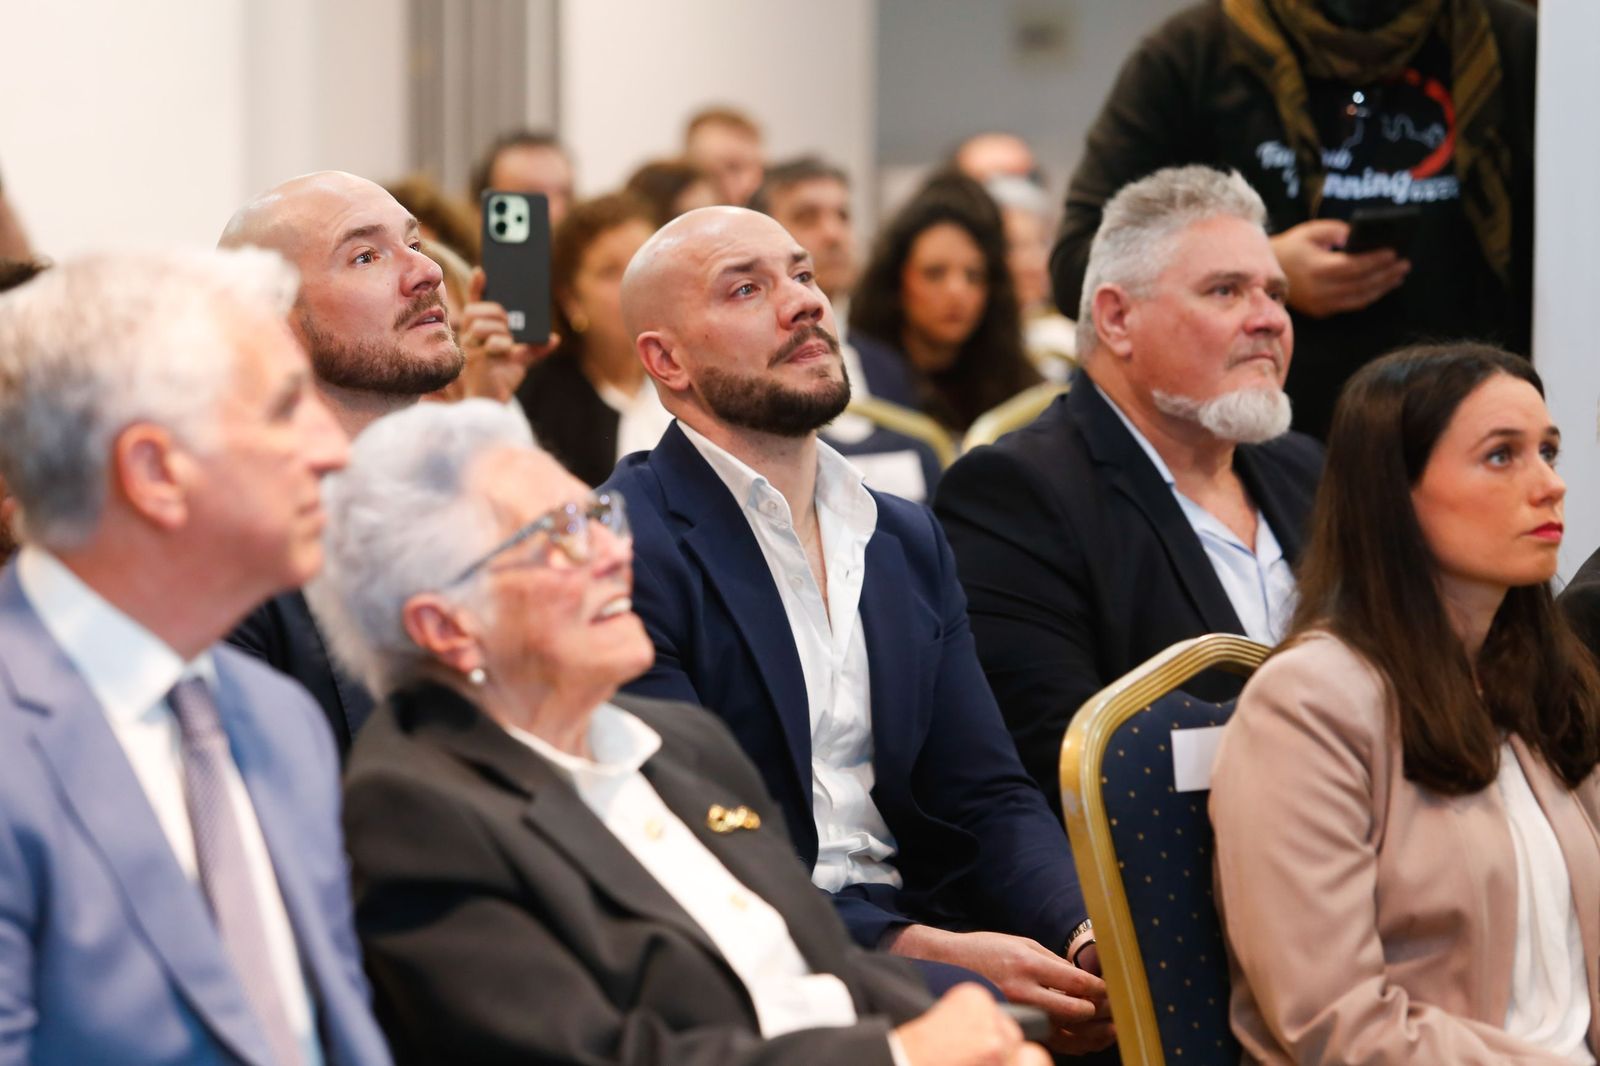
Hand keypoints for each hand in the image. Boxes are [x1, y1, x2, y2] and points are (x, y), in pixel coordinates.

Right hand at [437, 268, 557, 403]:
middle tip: (508, 324)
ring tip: (508, 343)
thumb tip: (554, 339)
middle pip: (476, 311)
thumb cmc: (501, 378)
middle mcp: (470, 338)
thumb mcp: (522, 360)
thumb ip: (535, 347)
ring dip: (500, 331)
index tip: (482, 270)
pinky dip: (503, 345)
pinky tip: (506, 352)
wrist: (492, 402)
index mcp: (479, 332)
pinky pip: (493, 343)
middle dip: (495, 313)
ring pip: (482, 325)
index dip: (477, 287)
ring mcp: (472, 348)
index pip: (475, 304)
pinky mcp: (477, 360)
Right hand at [883, 926, 1110, 1050]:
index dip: (1100, 988)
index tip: (1111, 988)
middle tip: (1113, 1008)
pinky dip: (1073, 1043)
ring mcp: (1017, 1011)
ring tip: (1110, 1028)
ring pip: (1064, 1031)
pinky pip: (1050, 1041)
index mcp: (1027, 964)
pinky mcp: (1014, 1024)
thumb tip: (1083, 978)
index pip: (1076, 981)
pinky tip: (1087, 1039)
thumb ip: (1054, 961)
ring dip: (1092, 1032)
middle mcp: (1023, 991)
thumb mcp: (1022, 943)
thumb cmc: (986, 950)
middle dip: (1099, 1010)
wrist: (948, 964)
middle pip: (1073, 1009)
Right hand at [1270, 219, 1409, 317]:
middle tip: (1405, 263)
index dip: (1375, 260)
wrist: (1266, 273)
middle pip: (1361, 283)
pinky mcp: (1321, 311)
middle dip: (1385, 273)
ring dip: (1382, 287)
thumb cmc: (1293, 248)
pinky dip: (1369, 296)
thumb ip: (1339, 231)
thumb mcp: (1313, 231)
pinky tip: (1382, 286)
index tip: (1394, 252)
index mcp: (1315, 268)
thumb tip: (1363, 237)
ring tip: (1399, 275)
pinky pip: (1351, 305)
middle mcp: (1319, 289)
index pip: (1352, 266)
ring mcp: (1320, 304)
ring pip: (1359, 298)